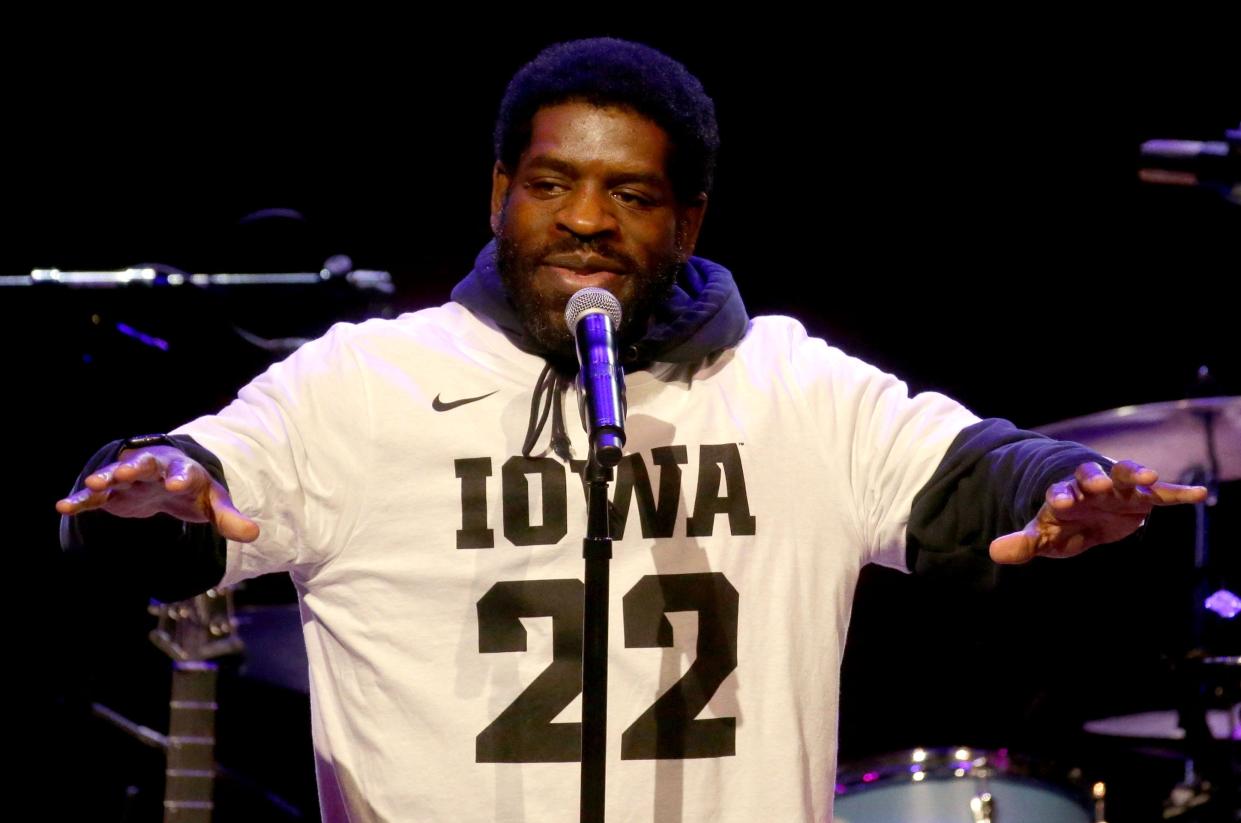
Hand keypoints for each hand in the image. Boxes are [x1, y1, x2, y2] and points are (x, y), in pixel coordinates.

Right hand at [56, 445, 258, 542]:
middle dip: (135, 467)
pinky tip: (64, 505)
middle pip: (145, 464)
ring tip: (91, 484)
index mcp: (184, 470)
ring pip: (115, 475)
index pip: (183, 472)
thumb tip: (254, 534)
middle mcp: (155, 468)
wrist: (172, 482)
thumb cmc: (196, 492)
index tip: (174, 485)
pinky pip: (95, 495)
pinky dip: (81, 499)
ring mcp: (131, 478)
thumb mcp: (214, 504)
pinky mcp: (113, 493)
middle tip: (124, 473)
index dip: (179, 477)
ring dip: (105, 478)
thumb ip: (230, 518)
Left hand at [989, 460, 1206, 563]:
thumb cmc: (1064, 524)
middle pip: (1091, 475)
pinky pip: (1162, 492)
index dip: (1060, 496)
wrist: (1088, 513)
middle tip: (1100, 483)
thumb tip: (994, 551)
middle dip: (1095, 478)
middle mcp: (1090, 485)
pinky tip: (1198, 495)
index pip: (1059, 491)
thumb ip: (1024, 542)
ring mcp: (1118, 488)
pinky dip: (1178, 492)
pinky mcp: (1143, 496)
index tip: (1059, 503)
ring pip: (1125, 474)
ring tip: (1148, 475)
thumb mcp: (1045, 536)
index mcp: (1065, 494)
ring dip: (1134, 472)